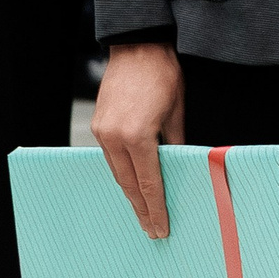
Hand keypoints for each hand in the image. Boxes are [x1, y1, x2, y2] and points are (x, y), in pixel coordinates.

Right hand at [93, 42, 184, 238]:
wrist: (138, 47)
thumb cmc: (164, 76)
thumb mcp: (178, 113)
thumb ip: (177, 145)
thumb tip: (180, 168)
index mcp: (138, 137)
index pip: (149, 183)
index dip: (156, 208)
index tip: (161, 228)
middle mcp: (115, 138)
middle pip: (129, 184)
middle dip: (141, 209)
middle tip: (151, 230)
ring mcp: (103, 132)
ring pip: (118, 173)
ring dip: (131, 193)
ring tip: (143, 213)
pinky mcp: (98, 125)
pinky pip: (111, 158)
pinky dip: (123, 173)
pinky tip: (132, 183)